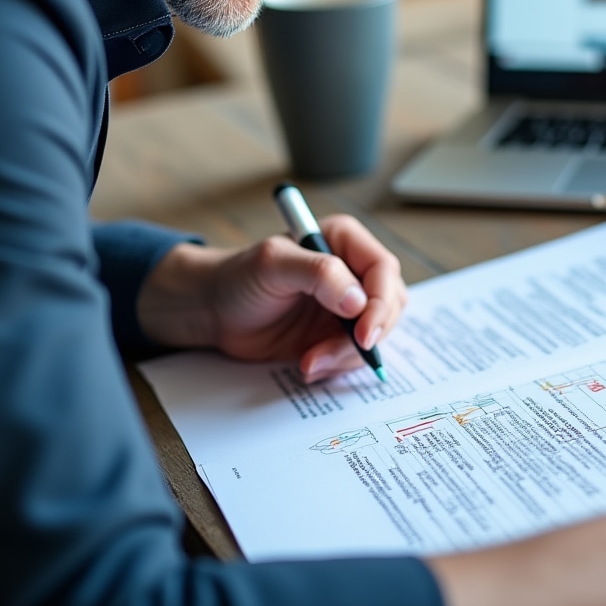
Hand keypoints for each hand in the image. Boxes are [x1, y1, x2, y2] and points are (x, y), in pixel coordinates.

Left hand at [137, 214, 406, 380]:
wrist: (215, 310)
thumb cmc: (239, 277)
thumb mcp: (272, 265)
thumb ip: (318, 274)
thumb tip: (357, 301)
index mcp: (344, 241)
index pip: (383, 269)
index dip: (380, 302)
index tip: (363, 333)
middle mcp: (353, 271)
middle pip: (390, 304)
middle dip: (368, 334)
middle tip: (334, 354)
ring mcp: (348, 305)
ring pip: (377, 333)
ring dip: (347, 355)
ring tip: (310, 362)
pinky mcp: (337, 334)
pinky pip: (355, 354)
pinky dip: (336, 365)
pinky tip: (308, 365)